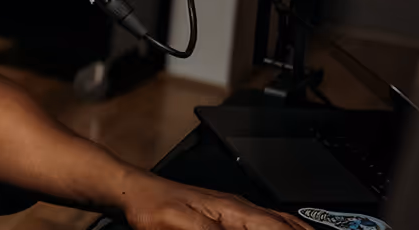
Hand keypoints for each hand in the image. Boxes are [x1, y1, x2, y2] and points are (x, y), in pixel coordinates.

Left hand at [119, 172, 311, 229]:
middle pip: (284, 223)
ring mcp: (230, 211)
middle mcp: (238, 209)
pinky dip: (279, 228)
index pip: (277, 228)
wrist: (134, 193)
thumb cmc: (153, 207)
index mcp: (234, 211)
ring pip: (275, 221)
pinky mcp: (220, 216)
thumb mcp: (184, 226)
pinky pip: (261, 222)